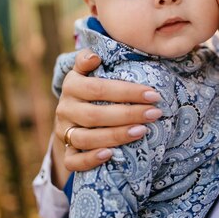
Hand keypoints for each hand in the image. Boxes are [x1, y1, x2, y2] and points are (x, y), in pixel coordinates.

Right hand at [53, 48, 161, 176]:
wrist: (71, 117)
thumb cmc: (90, 90)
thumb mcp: (87, 71)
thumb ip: (88, 60)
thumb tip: (94, 56)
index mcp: (71, 86)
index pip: (98, 89)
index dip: (127, 92)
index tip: (153, 94)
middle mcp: (65, 109)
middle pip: (94, 115)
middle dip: (128, 114)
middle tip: (155, 114)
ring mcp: (64, 132)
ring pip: (86, 138)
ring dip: (115, 136)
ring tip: (142, 131)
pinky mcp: (66, 152)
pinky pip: (73, 161)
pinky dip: (90, 159)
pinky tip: (110, 155)